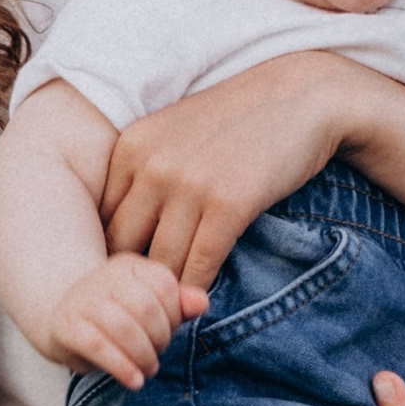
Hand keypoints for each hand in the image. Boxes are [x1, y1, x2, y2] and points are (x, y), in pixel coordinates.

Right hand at [44, 251, 199, 386]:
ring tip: (147, 370)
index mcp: (130, 266)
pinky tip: (134, 381)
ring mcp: (81, 300)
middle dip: (159, 339)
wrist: (61, 321)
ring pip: (123, 327)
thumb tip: (202, 303)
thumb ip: (178, 304)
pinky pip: (98, 347)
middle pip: (145, 307)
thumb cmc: (117, 316)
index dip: (173, 317)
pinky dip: (121, 367)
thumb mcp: (150, 308)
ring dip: (143, 356)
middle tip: (156, 356)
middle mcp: (103, 276)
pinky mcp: (65, 326)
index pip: (164, 286)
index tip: (167, 334)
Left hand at [99, 49, 363, 296]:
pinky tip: (198, 298)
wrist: (302, 96)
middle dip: (135, 281)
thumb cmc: (238, 121)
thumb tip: (121, 240)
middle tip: (146, 304)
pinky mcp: (228, 204)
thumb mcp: (174, 135)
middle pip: (125, 248)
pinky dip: (196, 288)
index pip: (103, 222)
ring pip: (162, 263)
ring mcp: (188, 185)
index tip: (128, 278)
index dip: (113, 257)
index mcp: (130, 149)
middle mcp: (151, 166)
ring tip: (171, 309)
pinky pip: (199, 265)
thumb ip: (143, 176)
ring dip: (168, 292)